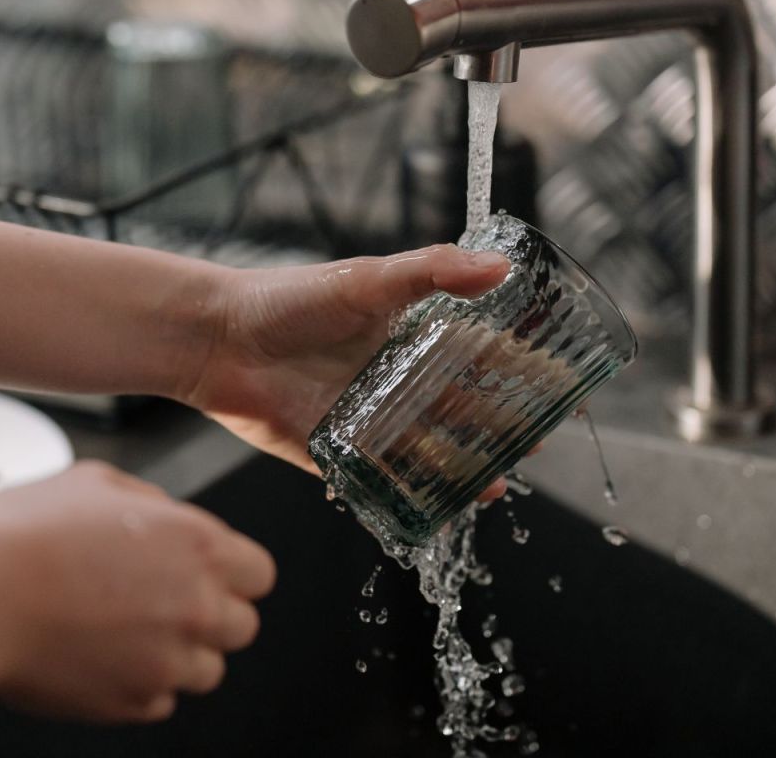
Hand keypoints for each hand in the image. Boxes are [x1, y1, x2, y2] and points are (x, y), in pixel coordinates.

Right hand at [0, 461, 275, 721]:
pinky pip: (159, 702)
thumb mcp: (100, 483)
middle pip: (242, 627)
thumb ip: (152, 503)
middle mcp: (198, 607)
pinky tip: (103, 658)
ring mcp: (167, 662)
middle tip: (166, 604)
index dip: (235, 573)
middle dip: (212, 616)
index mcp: (201, 546)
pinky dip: (140, 686)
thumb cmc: (30, 531)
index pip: (260, 573)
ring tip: (128, 633)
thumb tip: (166, 518)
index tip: (209, 574)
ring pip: (208, 671)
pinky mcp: (130, 703)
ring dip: (179, 655)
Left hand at [187, 244, 511, 497]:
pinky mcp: (339, 455)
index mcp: (407, 334)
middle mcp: (394, 379)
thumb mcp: (365, 279)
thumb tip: (501, 267)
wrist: (217, 340)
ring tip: (502, 481)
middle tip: (541, 441)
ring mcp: (369, 419)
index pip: (477, 352)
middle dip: (502, 426)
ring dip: (467, 465)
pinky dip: (416, 495)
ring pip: (431, 448)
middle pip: (462, 407)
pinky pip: (385, 481)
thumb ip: (432, 272)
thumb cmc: (287, 299)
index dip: (517, 367)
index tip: (559, 380)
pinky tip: (444, 507)